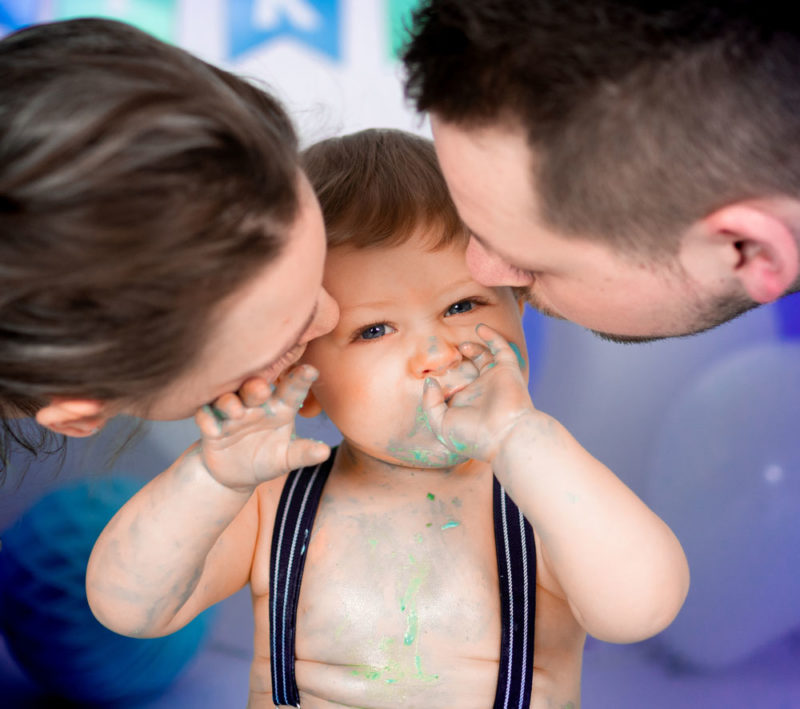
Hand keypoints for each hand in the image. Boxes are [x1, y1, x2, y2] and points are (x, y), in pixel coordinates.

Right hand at [194, 364, 329, 490]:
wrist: (234, 475)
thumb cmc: (267, 459)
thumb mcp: (286, 459)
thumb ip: (303, 453)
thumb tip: (324, 452)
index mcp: (280, 408)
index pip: (291, 391)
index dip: (300, 380)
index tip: (311, 370)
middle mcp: (255, 405)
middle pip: (254, 389)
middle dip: (256, 387)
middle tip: (262, 388)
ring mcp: (232, 414)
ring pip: (228, 401)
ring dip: (230, 403)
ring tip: (236, 411)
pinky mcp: (211, 426)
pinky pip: (206, 418)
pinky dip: (207, 420)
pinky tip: (212, 429)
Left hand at [422, 324, 536, 462]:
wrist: (504, 436)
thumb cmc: (473, 435)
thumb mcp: (441, 424)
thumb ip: (431, 403)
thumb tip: (430, 382)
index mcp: (466, 404)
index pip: (454, 386)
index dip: (444, 379)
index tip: (429, 372)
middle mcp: (481, 391)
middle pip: (470, 370)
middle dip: (460, 361)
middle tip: (448, 355)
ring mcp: (494, 379)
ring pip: (486, 357)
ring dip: (474, 348)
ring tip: (462, 346)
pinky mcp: (507, 370)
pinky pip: (501, 348)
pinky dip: (492, 336)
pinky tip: (480, 328)